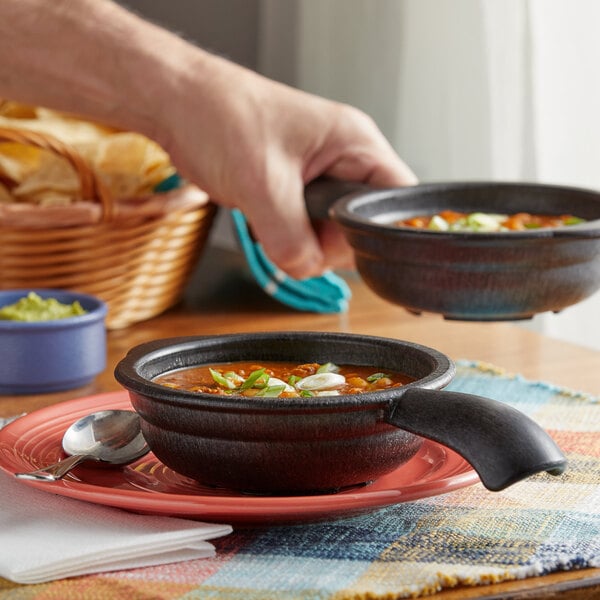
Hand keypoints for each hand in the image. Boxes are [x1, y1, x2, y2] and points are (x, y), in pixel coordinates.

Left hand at [157, 53, 416, 278]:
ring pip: (330, 236)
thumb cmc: (220, 116)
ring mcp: (320, 180)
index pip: (399, 200)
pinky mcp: (296, 194)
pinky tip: (263, 218)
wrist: (178, 106)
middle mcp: (344, 162)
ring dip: (300, 241)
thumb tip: (306, 267)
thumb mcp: (262, 184)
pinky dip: (284, 238)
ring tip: (268, 215)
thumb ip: (292, 237)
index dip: (382, 233)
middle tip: (290, 229)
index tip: (347, 249)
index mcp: (355, 144)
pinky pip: (305, 233)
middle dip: (326, 243)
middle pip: (363, 228)